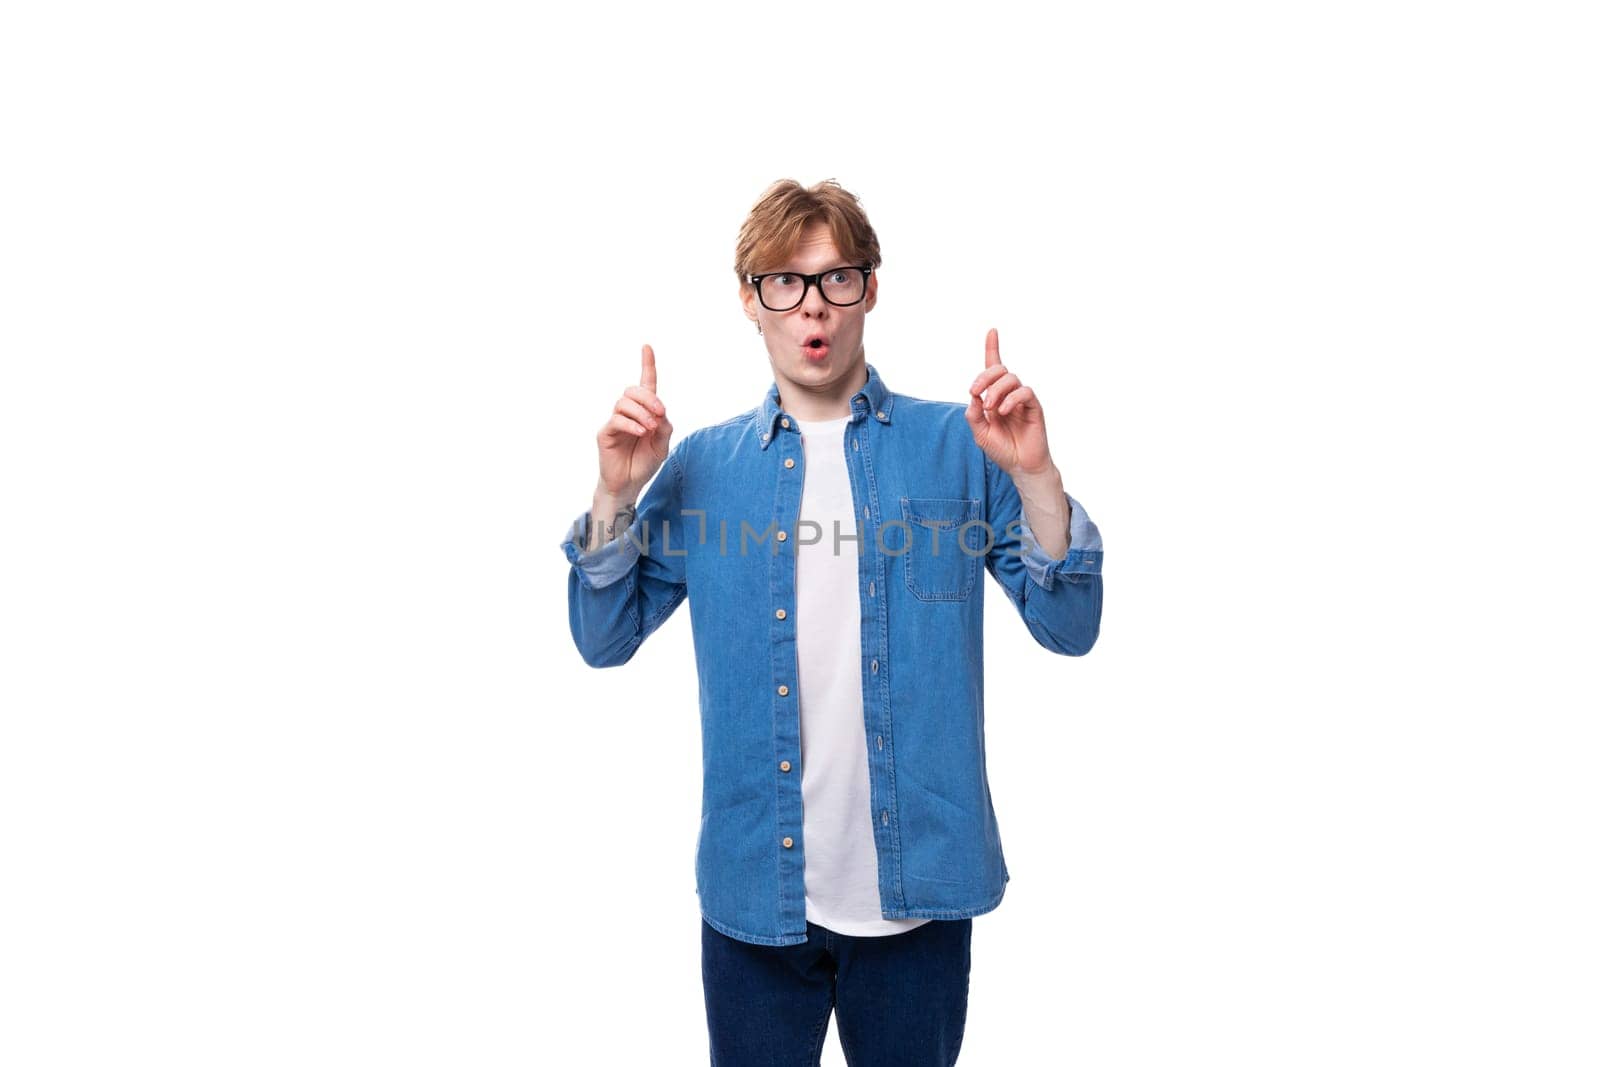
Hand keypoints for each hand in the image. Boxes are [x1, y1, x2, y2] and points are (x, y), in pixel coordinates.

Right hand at [597, 343, 672, 498]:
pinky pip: (616, 420)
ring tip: (650, 429)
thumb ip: (664, 426)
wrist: (629, 485)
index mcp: (644, 412)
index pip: (645, 384)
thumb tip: (659, 410)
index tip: (646, 346)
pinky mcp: (605, 433)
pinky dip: (631, 424)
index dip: (646, 364)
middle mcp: (628, 413)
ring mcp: (615, 422)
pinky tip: (641, 432)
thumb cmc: (644, 463)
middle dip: (649, 397)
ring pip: (624, 402)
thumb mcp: (662, 444)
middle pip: (633, 390)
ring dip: (642, 412)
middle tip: (660, 413)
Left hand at [964, 328, 1053, 476]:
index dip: (992, 348)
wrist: (1020, 466)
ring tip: (990, 407)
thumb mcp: (979, 433)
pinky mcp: (1034, 407)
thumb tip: (974, 395)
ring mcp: (1021, 399)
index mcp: (994, 396)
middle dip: (984, 376)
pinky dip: (1011, 399)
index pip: (993, 367)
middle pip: (999, 369)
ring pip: (1010, 378)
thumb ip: (973, 414)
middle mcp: (1008, 394)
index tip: (992, 330)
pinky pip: (1025, 392)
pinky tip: (1003, 411)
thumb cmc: (1001, 449)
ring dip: (995, 390)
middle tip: (975, 392)